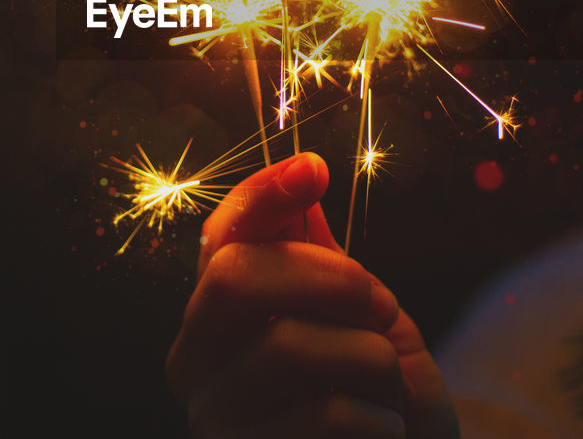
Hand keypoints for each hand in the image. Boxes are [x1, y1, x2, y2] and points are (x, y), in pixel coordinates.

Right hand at [166, 153, 459, 437]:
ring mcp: (214, 420)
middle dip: (329, 277)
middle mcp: (193, 364)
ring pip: (287, 345)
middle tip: (382, 304)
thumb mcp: (355, 318)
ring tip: (389, 382)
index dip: (260, 194)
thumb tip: (302, 172)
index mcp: (213, 315)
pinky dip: (379, 416)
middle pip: (233, 279)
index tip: (313, 169)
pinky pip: (324, 414)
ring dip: (369, 355)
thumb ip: (318, 257)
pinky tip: (385, 429)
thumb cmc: (373, 395)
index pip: (218, 238)